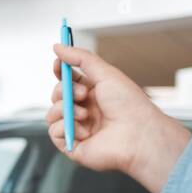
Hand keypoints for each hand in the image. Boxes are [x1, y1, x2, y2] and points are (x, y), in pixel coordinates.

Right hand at [48, 43, 190, 192]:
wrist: (139, 134)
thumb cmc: (130, 105)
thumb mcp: (105, 73)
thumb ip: (80, 58)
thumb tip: (58, 46)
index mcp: (93, 94)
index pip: (68, 81)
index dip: (60, 72)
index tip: (57, 64)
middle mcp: (85, 110)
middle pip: (57, 96)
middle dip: (64, 91)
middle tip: (82, 94)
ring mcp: (78, 128)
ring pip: (52, 113)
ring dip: (65, 109)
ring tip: (85, 114)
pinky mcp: (73, 145)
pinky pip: (53, 132)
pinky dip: (65, 127)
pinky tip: (85, 130)